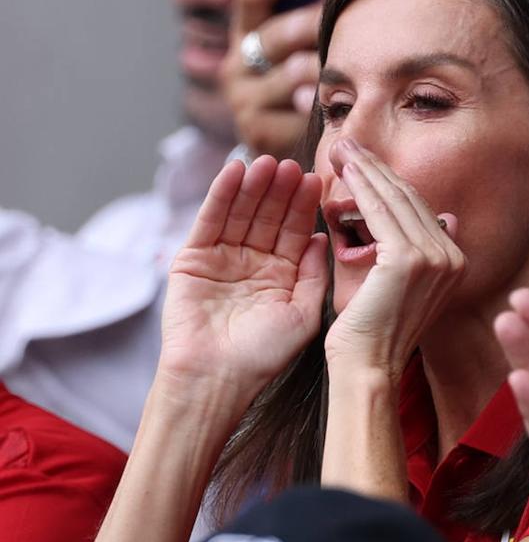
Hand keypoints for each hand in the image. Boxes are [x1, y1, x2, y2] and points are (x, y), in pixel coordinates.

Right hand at [160, 155, 326, 409]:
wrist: (216, 379)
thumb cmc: (263, 356)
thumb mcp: (303, 314)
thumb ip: (314, 274)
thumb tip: (322, 237)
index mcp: (282, 275)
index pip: (295, 231)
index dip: (304, 206)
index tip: (317, 180)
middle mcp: (254, 262)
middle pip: (269, 216)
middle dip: (280, 190)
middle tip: (292, 164)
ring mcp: (223, 258)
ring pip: (241, 212)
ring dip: (253, 186)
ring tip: (267, 162)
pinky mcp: (193, 258)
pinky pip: (210, 220)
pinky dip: (221, 195)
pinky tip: (235, 171)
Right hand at [221, 0, 341, 157]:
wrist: (292, 153)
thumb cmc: (314, 89)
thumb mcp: (309, 48)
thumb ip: (319, 14)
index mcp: (247, 33)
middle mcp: (236, 63)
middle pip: (277, 32)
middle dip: (318, 22)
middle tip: (354, 18)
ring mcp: (243, 98)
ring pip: (291, 71)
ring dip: (326, 65)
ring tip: (353, 61)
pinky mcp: (256, 130)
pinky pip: (294, 111)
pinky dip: (320, 104)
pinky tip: (339, 102)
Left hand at [324, 139, 465, 378]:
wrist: (367, 368)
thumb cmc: (370, 331)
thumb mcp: (393, 281)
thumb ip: (404, 247)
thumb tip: (437, 216)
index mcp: (453, 261)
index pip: (419, 209)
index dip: (389, 181)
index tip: (363, 161)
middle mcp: (452, 256)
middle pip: (411, 198)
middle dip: (376, 168)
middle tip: (347, 144)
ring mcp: (436, 257)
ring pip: (396, 199)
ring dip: (366, 170)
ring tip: (341, 149)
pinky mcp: (410, 259)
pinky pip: (381, 212)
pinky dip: (361, 188)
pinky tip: (345, 171)